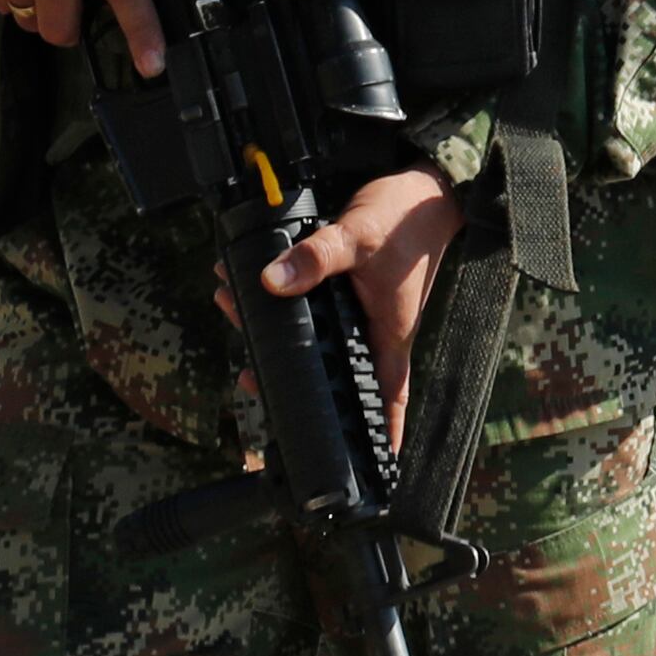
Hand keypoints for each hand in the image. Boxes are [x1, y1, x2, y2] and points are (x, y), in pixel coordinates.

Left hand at [259, 167, 462, 446]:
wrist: (422, 184)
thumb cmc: (405, 219)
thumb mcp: (357, 237)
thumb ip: (314, 259)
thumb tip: (270, 282)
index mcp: (387, 335)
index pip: (387, 400)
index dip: (380, 437)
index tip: (370, 471)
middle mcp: (376, 331)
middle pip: (334, 371)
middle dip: (290, 376)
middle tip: (249, 374)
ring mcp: (363, 311)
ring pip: (316, 337)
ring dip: (275, 331)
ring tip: (234, 312)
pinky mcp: (350, 289)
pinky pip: (312, 307)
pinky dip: (283, 302)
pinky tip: (252, 288)